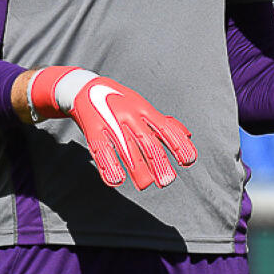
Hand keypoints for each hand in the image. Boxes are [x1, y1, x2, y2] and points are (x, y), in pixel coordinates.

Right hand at [28, 67, 196, 189]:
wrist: (84, 87)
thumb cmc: (119, 101)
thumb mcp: (142, 107)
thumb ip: (164, 122)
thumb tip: (188, 135)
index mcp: (143, 110)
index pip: (164, 128)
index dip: (177, 144)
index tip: (188, 161)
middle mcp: (129, 115)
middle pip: (146, 140)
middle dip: (158, 161)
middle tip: (167, 181)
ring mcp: (111, 122)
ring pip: (125, 147)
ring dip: (136, 168)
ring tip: (145, 185)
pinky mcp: (93, 130)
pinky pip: (102, 149)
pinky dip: (109, 166)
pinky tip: (116, 180)